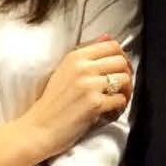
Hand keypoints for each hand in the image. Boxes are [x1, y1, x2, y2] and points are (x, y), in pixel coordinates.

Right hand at [21, 34, 132, 159]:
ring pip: (125, 79)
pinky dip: (119, 107)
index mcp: (75, 57)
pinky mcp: (95, 103)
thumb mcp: (65, 71)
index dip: (121, 56)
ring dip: (125, 91)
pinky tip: (110, 111)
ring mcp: (89, 85)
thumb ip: (87, 55)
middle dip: (125, 74)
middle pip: (121, 61)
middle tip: (120, 87)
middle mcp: (83, 68)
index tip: (119, 68)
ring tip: (116, 100)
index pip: (111, 46)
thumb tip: (108, 36)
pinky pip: (121, 100)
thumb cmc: (52, 103)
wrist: (39, 128)